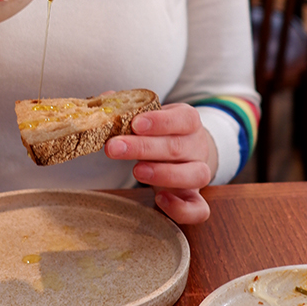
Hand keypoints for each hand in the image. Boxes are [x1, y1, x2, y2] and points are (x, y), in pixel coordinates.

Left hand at [105, 103, 216, 224]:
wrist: (182, 154)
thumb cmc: (159, 134)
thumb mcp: (148, 119)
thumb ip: (127, 110)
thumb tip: (106, 96)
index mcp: (188, 121)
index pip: (183, 118)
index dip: (161, 121)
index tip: (135, 123)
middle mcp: (197, 146)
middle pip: (178, 147)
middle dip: (143, 147)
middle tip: (114, 148)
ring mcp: (199, 173)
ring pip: (195, 175)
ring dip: (163, 173)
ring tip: (136, 171)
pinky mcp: (195, 198)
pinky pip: (199, 209)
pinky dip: (182, 208)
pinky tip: (159, 199)